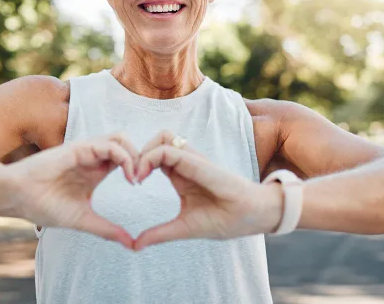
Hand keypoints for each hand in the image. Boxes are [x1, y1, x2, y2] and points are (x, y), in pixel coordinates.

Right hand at [0, 132, 138, 248]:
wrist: (16, 197)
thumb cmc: (43, 206)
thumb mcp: (83, 220)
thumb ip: (108, 229)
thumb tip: (132, 245)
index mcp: (96, 170)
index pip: (126, 159)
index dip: (140, 168)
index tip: (142, 190)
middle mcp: (93, 157)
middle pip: (128, 144)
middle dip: (142, 158)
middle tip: (144, 180)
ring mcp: (87, 150)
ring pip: (122, 138)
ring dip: (135, 155)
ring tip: (137, 178)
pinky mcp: (79, 148)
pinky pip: (110, 145)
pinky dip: (125, 157)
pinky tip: (128, 176)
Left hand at [133, 130, 282, 250]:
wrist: (253, 217)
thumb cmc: (224, 220)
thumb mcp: (183, 227)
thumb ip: (159, 234)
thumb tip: (135, 246)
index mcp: (181, 175)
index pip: (154, 156)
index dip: (138, 164)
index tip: (131, 183)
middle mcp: (185, 163)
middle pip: (156, 141)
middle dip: (137, 153)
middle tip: (130, 176)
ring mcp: (192, 160)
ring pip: (162, 137)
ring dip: (144, 151)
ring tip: (137, 175)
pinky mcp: (197, 162)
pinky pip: (170, 149)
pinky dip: (151, 157)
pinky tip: (143, 176)